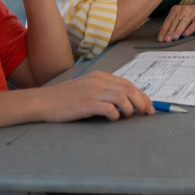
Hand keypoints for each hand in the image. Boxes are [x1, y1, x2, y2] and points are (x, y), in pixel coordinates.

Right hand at [39, 71, 154, 120]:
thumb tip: (126, 101)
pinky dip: (116, 114)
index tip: (149, 104)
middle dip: (142, 101)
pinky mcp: (87, 103)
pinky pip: (109, 108)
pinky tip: (114, 119)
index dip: (141, 94)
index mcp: (100, 76)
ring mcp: (93, 91)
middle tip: (147, 112)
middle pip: (129, 88)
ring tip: (130, 116)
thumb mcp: (87, 87)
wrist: (44, 101)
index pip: (127, 83)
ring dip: (131, 108)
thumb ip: (104, 90)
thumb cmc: (65, 98)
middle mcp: (99, 81)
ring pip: (122, 97)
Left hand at [158, 2, 194, 41]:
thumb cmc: (188, 14)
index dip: (164, 30)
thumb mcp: (178, 16)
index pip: (168, 20)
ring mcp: (192, 14)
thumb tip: (160, 32)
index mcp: (175, 9)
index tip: (160, 39)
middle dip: (170, 31)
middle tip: (166, 40)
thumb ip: (170, 23)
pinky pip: (194, 24)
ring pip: (184, 22)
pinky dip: (190, 29)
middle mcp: (183, 10)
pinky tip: (186, 34)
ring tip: (174, 38)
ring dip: (178, 30)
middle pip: (175, 22)